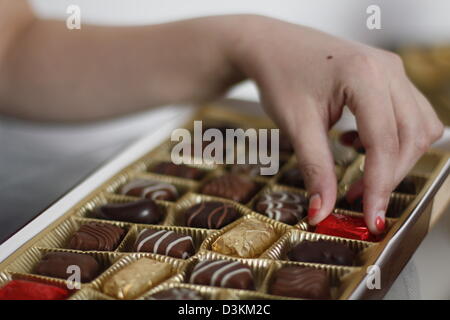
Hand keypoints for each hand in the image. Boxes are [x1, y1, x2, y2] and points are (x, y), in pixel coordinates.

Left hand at [228, 15, 443, 233]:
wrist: (272, 47)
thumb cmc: (280, 76)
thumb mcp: (296, 126)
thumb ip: (315, 170)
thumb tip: (322, 212)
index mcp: (365, 75)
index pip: (385, 141)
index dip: (380, 185)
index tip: (371, 218)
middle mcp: (388, 69)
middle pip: (410, 137)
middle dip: (388, 176)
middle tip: (355, 199)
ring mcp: (392, 70)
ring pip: (418, 127)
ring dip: (395, 158)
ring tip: (357, 166)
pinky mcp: (388, 76)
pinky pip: (409, 115)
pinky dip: (392, 139)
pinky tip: (357, 141)